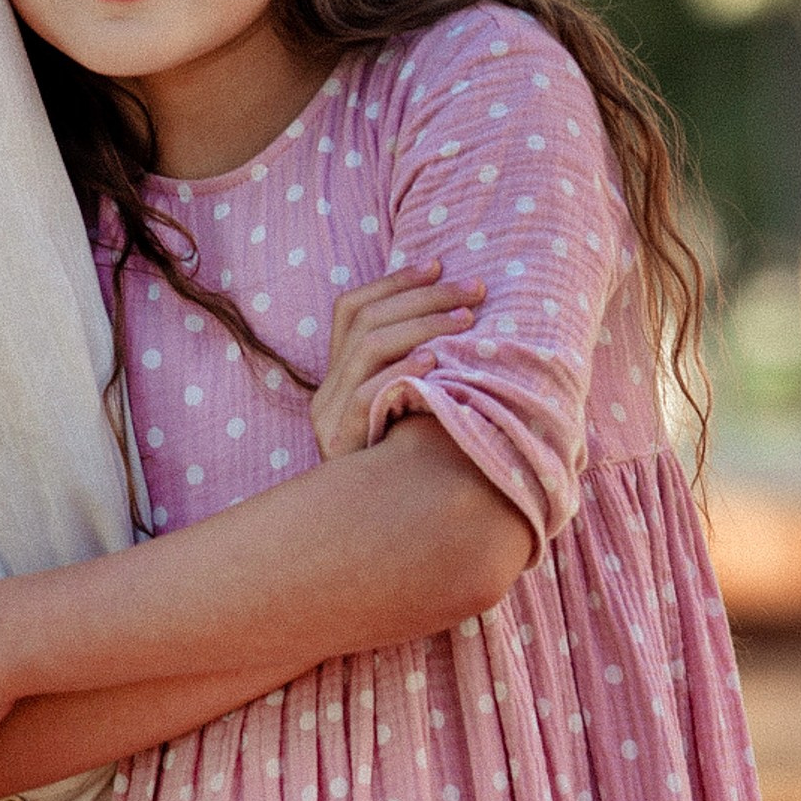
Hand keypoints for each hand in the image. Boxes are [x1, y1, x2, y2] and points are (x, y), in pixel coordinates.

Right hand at [309, 261, 482, 459]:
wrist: (377, 537)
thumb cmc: (407, 473)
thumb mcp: (407, 415)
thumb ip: (416, 376)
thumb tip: (464, 324)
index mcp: (336, 377)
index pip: (352, 308)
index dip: (395, 281)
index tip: (439, 262)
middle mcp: (326, 393)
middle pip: (364, 320)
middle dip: (423, 297)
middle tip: (474, 290)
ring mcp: (329, 417)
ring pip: (367, 347)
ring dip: (422, 325)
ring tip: (466, 319)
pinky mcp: (340, 444)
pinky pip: (367, 394)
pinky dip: (402, 370)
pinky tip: (436, 361)